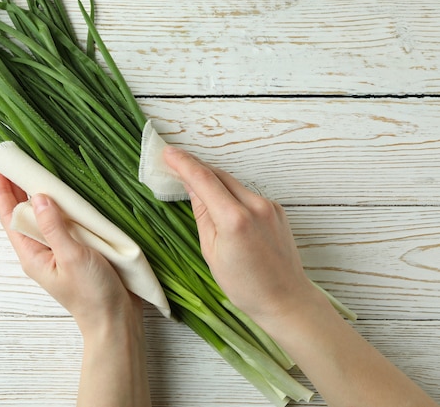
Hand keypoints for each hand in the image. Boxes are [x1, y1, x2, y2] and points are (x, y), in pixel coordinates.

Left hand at [0, 168, 140, 334]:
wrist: (116, 319)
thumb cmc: (91, 294)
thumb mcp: (71, 257)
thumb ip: (54, 227)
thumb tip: (39, 196)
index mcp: (33, 254)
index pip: (10, 217)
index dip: (2, 191)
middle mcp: (43, 250)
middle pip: (25, 214)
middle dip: (18, 188)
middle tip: (15, 160)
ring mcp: (61, 250)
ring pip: (46, 217)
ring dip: (41, 195)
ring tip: (38, 170)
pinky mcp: (80, 250)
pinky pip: (66, 223)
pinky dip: (64, 206)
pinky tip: (69, 194)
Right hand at [163, 146, 318, 323]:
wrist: (285, 299)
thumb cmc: (244, 285)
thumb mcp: (211, 252)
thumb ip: (202, 214)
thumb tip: (192, 188)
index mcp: (234, 220)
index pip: (204, 180)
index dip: (183, 163)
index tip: (167, 152)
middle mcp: (255, 207)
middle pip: (219, 175)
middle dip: (195, 167)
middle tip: (174, 163)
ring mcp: (269, 206)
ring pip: (233, 183)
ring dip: (212, 180)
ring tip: (193, 183)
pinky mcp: (276, 210)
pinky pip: (246, 193)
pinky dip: (229, 192)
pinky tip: (219, 201)